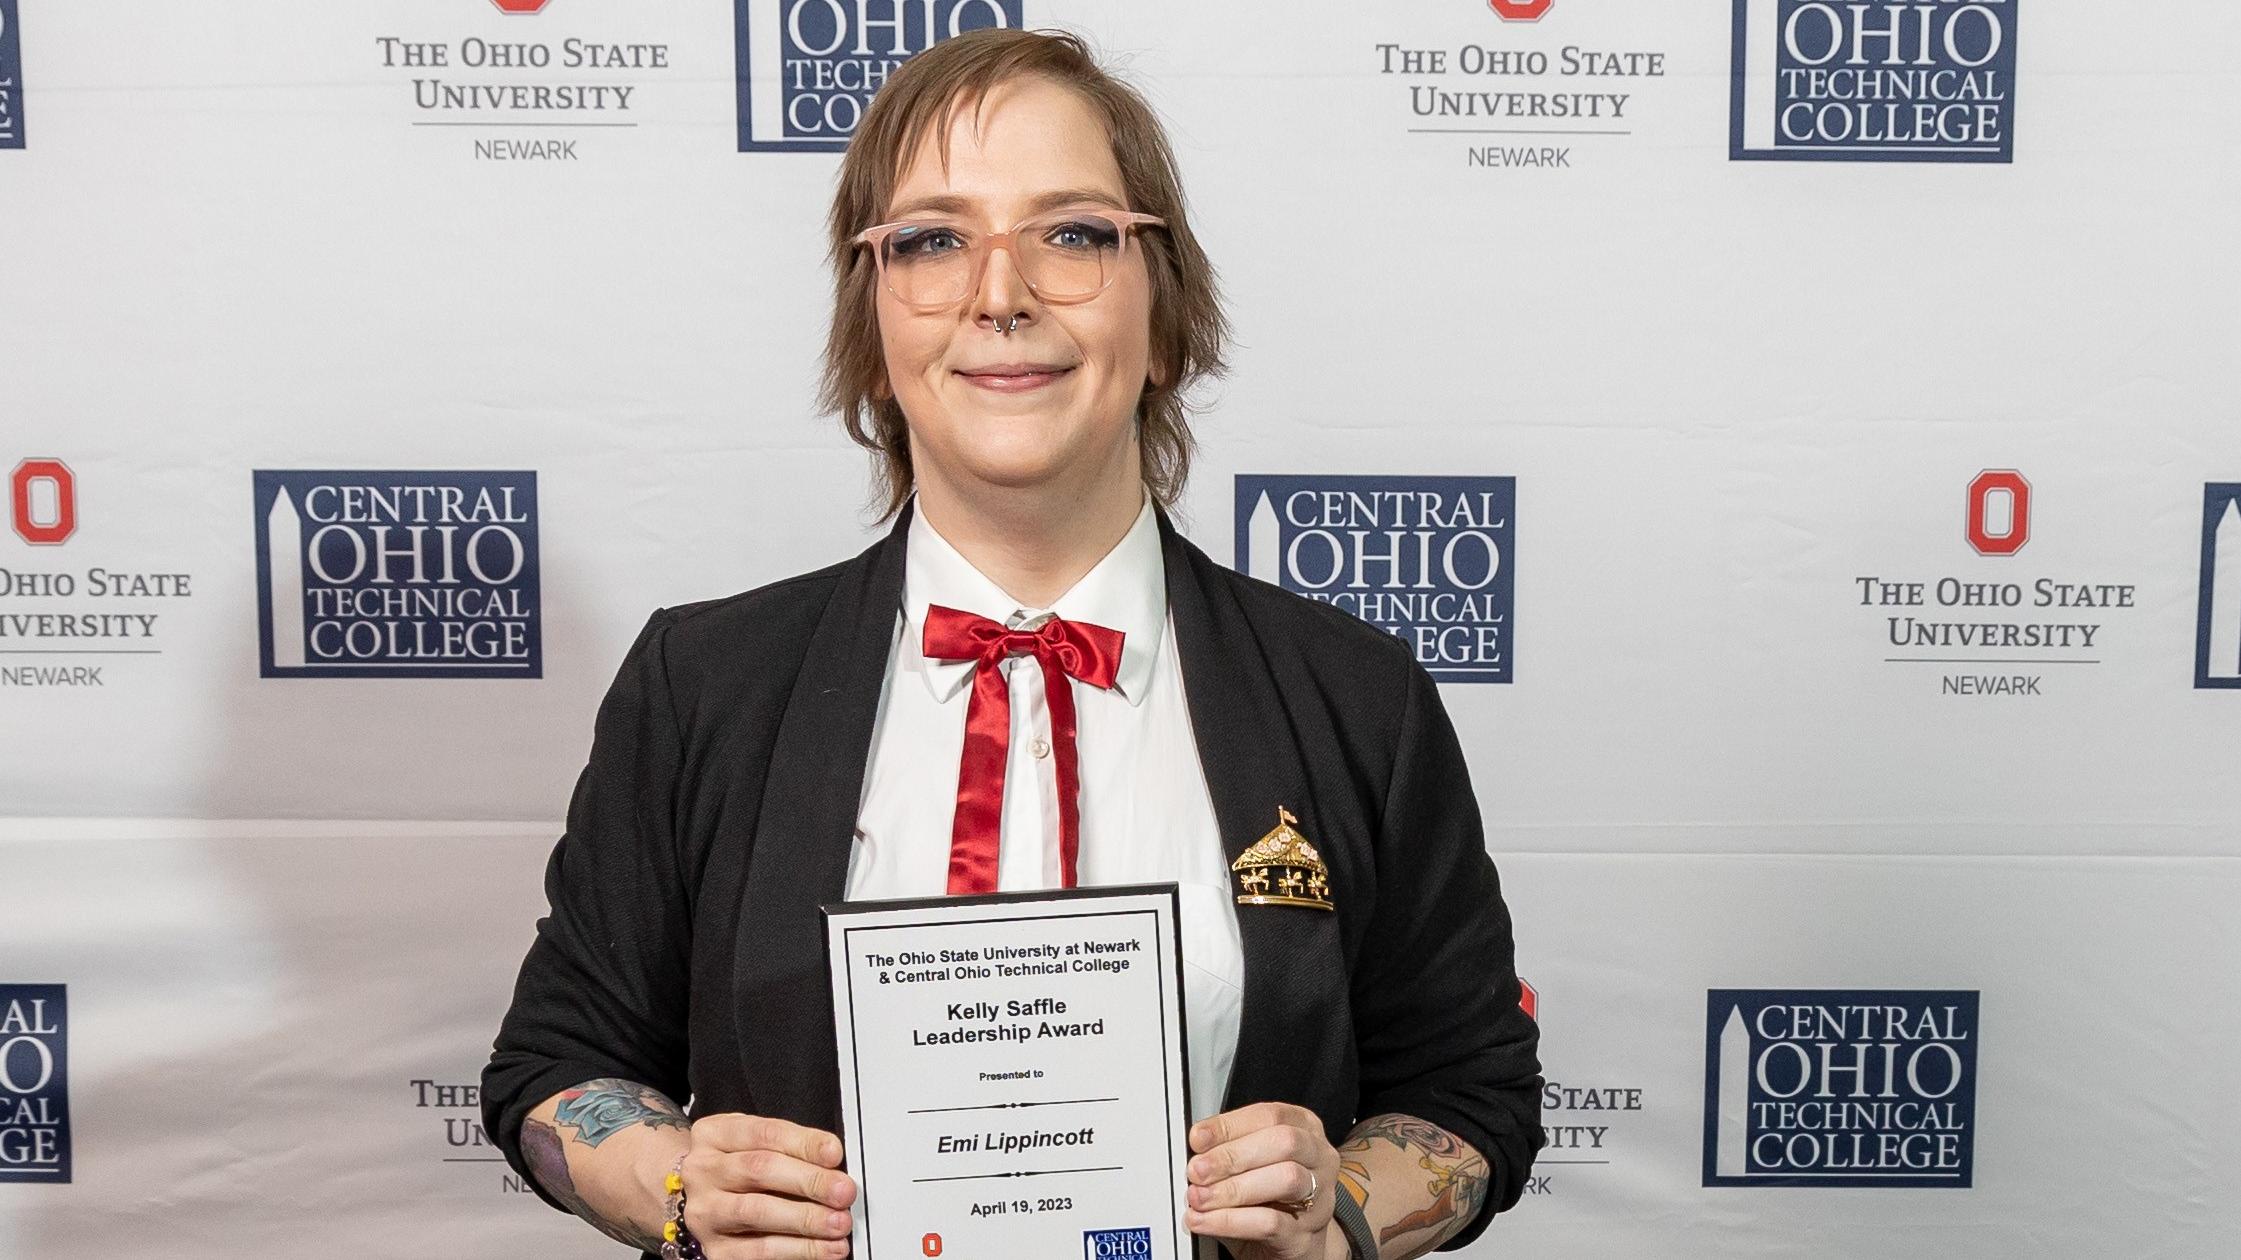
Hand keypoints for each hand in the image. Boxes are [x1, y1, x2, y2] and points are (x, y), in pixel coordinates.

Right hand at [681, 1114, 856, 1259]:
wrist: (697, 1203)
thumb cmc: (738, 1167)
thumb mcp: (755, 1143)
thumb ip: (791, 1147)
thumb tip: (834, 1161)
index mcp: (715, 1135)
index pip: (764, 1133)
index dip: (803, 1143)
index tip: (835, 1154)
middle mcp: (703, 1172)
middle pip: (759, 1170)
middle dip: (809, 1181)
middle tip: (844, 1191)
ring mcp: (705, 1212)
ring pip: (757, 1212)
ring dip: (806, 1219)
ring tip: (839, 1223)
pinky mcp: (716, 1250)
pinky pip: (758, 1253)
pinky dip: (798, 1251)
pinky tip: (824, 1249)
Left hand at [1184, 1102, 1343, 1259]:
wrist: (1291, 1249)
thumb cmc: (1270, 1200)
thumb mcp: (1251, 1167)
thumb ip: (1228, 1152)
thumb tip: (1196, 1150)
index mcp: (1306, 1130)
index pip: (1271, 1116)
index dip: (1230, 1125)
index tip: (1198, 1138)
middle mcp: (1319, 1160)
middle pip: (1284, 1142)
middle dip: (1232, 1155)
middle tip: (1197, 1170)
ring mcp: (1319, 1199)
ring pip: (1285, 1179)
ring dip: (1232, 1188)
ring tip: (1198, 1197)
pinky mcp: (1305, 1236)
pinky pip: (1270, 1223)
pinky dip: (1229, 1220)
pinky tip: (1204, 1220)